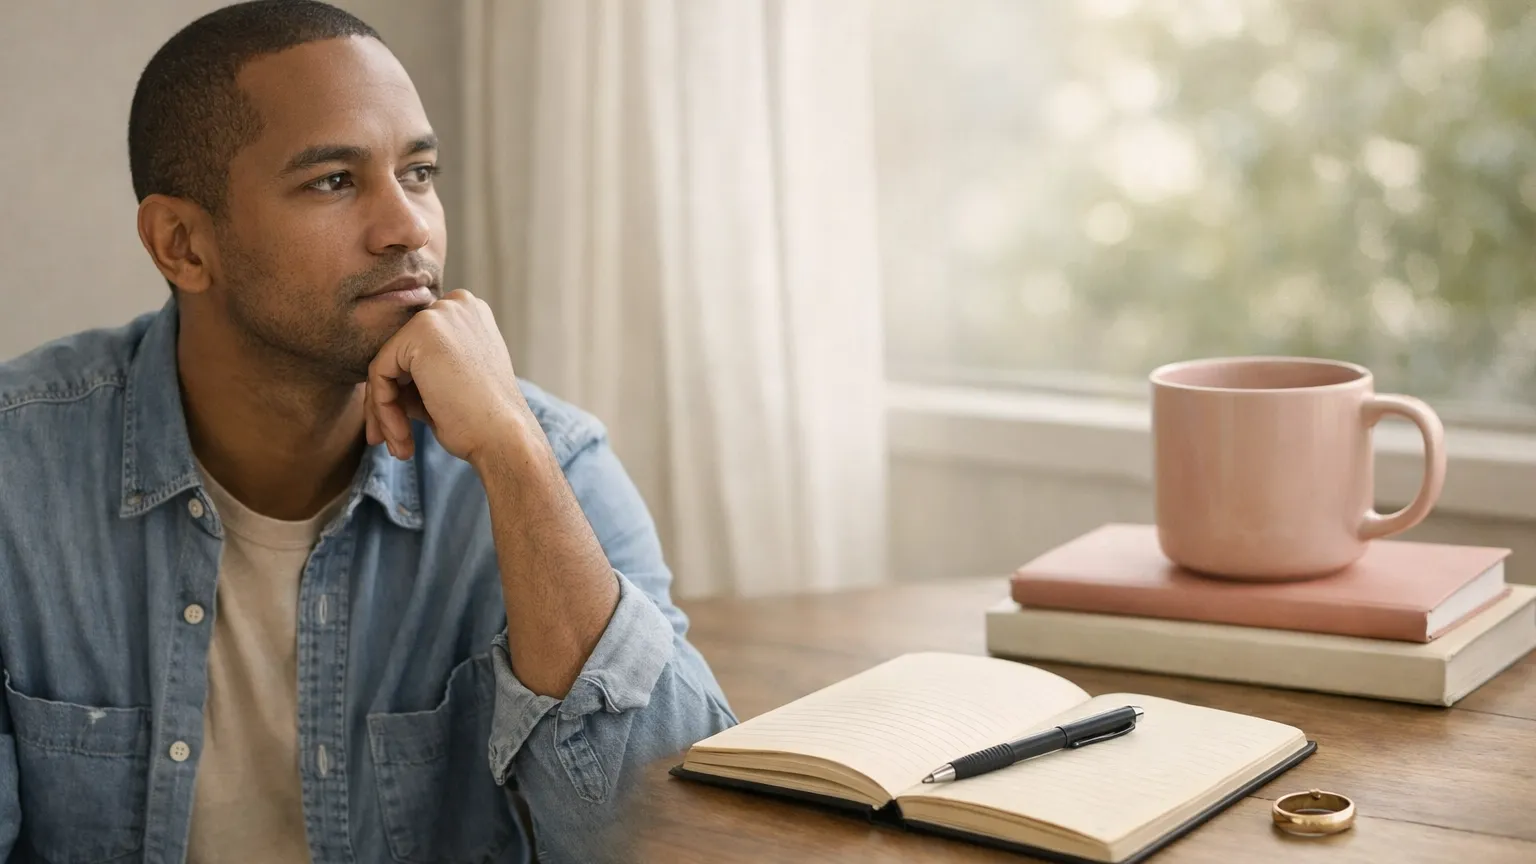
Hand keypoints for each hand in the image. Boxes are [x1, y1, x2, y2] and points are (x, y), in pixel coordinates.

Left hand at [364, 289, 527, 463]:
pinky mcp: (421, 331)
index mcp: (469, 314)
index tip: (400, 425)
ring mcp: (439, 314)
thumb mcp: (450, 385)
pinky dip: (384, 409)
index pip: (415, 348)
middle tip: (393, 441)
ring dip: (386, 411)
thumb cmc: (483, 421)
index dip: (405, 388)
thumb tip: (378, 386)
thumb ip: (418, 373)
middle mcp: (456, 304)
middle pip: (398, 353)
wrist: (504, 437)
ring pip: (385, 364)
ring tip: (399, 447)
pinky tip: (402, 437)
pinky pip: (379, 373)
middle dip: (389, 400)